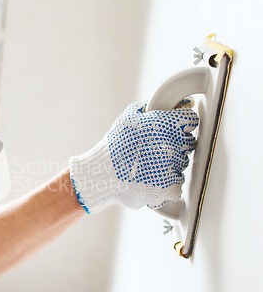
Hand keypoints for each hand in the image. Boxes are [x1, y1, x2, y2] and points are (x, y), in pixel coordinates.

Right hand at [69, 99, 198, 213]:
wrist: (101, 175)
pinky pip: (177, 183)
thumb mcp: (129, 116)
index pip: (190, 120)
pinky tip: (149, 178)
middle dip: (173, 144)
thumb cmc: (114, 145)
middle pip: (188, 143)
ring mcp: (173, 169)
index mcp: (167, 125)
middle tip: (151, 149)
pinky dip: (165, 182)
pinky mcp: (170, 189)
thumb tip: (184, 102)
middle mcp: (174, 146)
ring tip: (145, 165)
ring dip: (168, 164)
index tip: (168, 130)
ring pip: (181, 164)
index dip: (179, 124)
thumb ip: (155, 105)